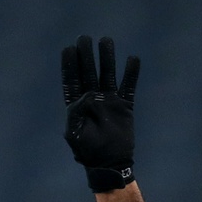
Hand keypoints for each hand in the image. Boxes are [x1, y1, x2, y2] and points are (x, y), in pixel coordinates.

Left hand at [61, 33, 138, 193]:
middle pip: (89, 72)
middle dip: (86, 55)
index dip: (70, 64)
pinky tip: (132, 59)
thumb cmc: (87, 152)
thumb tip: (86, 94)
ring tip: (106, 41)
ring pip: (108, 74)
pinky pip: (129, 86)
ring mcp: (109, 101)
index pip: (72, 80)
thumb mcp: (74, 133)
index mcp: (77, 106)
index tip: (68, 48)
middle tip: (84, 38)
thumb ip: (75, 113)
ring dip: (106, 58)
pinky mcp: (125, 106)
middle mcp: (92, 99)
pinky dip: (131, 73)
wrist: (110, 164)